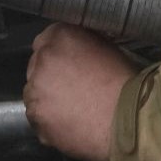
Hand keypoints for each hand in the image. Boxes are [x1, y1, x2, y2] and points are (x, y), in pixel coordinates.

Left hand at [23, 24, 136, 160]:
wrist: (126, 119)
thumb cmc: (124, 81)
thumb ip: (85, 43)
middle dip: (50, 74)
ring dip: (47, 97)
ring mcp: (34, 91)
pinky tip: (70, 123)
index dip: (59, 51)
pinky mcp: (35, 118)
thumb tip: (80, 48)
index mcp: (61, 37)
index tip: (68, 61)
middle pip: (37, 65)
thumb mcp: (108, 48)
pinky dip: (49, 120)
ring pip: (34, 92)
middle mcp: (42, 60)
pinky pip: (38, 117)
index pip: (47, 38)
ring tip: (72, 108)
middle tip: (72, 86)